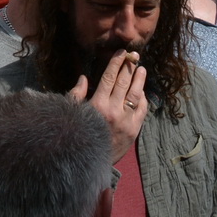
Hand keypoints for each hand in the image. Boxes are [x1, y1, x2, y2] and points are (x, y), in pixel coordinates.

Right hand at [68, 49, 146, 163]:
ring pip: (136, 94)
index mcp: (97, 105)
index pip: (109, 77)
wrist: (89, 164)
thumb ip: (77, 95)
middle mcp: (113, 110)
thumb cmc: (79, 136)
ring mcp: (126, 120)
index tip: (122, 52)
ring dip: (139, 79)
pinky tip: (142, 91)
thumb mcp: (73, 115)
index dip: (116, 62)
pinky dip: (143, 98)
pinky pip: (142, 109)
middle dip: (129, 67)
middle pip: (124, 82)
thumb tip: (84, 77)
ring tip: (141, 68)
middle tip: (134, 55)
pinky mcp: (134, 130)